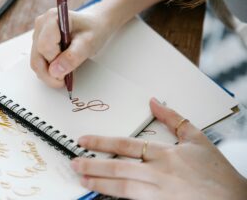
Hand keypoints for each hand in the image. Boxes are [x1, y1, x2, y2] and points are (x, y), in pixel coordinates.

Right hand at [31, 8, 112, 87]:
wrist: (94, 25)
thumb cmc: (93, 30)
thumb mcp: (88, 43)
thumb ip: (73, 57)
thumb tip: (55, 72)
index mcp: (52, 18)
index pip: (44, 47)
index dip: (54, 63)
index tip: (67, 74)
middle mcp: (41, 24)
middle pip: (37, 57)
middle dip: (49, 74)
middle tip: (63, 82)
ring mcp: (38, 34)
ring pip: (36, 61)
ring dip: (48, 73)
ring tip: (64, 76)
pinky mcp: (38, 42)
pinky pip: (38, 61)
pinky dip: (48, 70)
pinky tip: (61, 69)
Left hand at [71, 98, 246, 199]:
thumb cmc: (216, 172)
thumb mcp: (198, 139)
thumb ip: (174, 119)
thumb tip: (154, 101)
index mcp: (166, 154)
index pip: (127, 145)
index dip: (102, 143)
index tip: (84, 141)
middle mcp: (160, 173)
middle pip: (120, 168)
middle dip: (93, 165)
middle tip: (74, 162)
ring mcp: (160, 193)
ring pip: (123, 188)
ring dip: (100, 183)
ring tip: (82, 179)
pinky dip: (118, 199)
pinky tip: (105, 195)